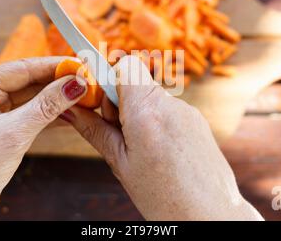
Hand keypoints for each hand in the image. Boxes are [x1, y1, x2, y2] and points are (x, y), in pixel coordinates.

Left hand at [0, 57, 86, 219]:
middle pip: (29, 81)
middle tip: (87, 80)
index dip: (54, 66)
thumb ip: (47, 105)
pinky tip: (72, 111)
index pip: (21, 68)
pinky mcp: (3, 125)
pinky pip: (32, 112)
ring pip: (33, 97)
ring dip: (58, 97)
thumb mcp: (14, 133)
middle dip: (59, 82)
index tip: (80, 65)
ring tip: (84, 94)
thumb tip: (74, 84)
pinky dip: (52, 113)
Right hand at [64, 55, 262, 220]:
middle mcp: (170, 104)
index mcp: (146, 112)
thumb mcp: (120, 163)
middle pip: (136, 81)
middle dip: (121, 102)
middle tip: (119, 134)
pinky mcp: (198, 119)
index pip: (125, 65)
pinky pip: (169, 109)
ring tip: (141, 148)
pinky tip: (160, 150)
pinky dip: (157, 121)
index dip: (109, 79)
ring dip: (139, 113)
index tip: (102, 104)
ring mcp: (188, 111)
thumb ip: (94, 130)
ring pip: (152, 96)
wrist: (211, 215)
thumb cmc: (164, 196)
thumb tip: (69, 109)